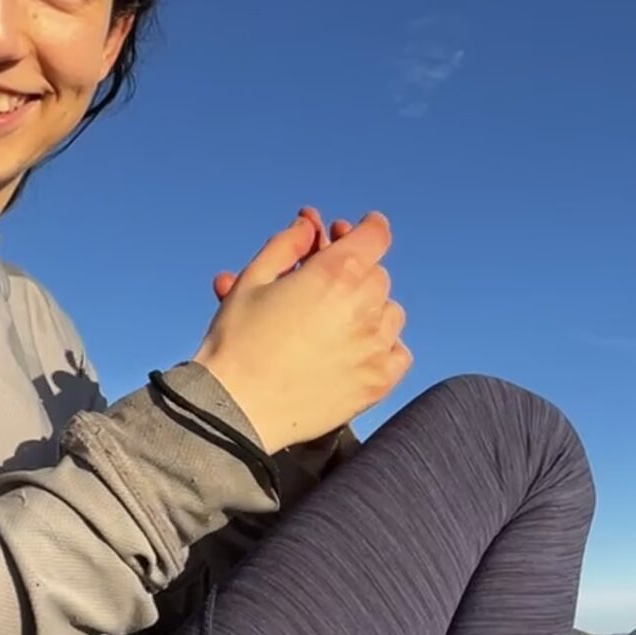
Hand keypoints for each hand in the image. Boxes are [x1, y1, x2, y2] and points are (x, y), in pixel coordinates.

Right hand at [194, 208, 409, 452]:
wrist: (237, 407)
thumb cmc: (238, 342)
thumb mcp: (253, 280)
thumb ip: (286, 245)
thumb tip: (309, 226)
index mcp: (336, 273)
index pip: (376, 235)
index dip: (366, 227)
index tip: (358, 229)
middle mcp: (364, 306)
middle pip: (377, 275)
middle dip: (355, 272)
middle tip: (327, 281)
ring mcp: (375, 346)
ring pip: (390, 313)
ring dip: (370, 309)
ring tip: (338, 319)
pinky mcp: (378, 382)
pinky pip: (398, 353)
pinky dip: (384, 346)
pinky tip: (358, 349)